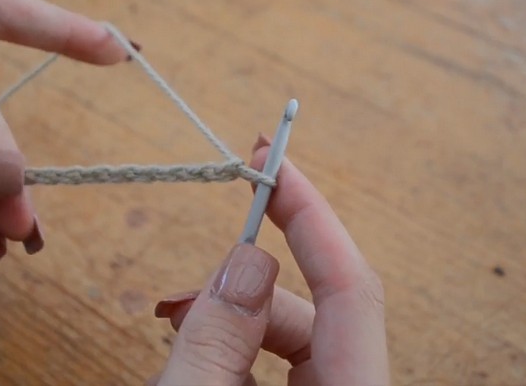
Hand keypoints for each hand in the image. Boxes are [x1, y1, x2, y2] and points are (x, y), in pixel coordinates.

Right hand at [148, 136, 389, 384]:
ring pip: (288, 339)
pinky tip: (193, 366)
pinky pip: (276, 369)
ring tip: (175, 330)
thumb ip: (218, 337)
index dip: (312, 215)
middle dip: (247, 285)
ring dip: (230, 325)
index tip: (273, 161)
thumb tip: (247, 260)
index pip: (350, 287)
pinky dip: (232, 354)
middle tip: (189, 286)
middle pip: (313, 311)